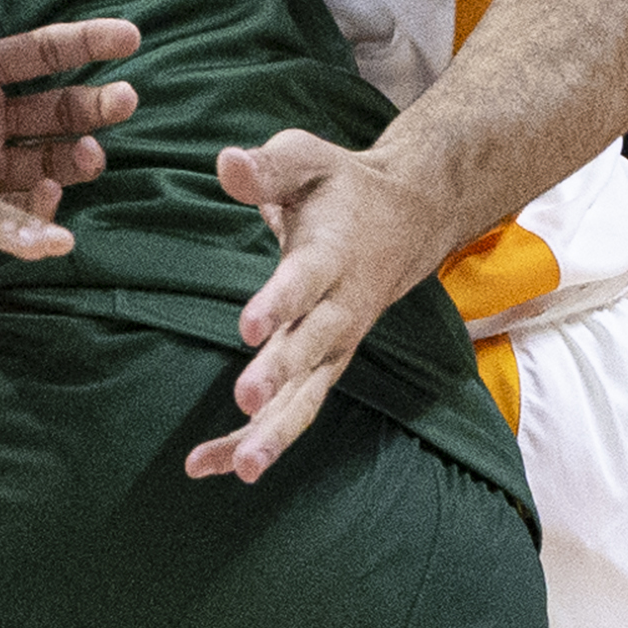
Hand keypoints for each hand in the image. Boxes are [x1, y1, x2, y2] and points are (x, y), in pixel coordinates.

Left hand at [0, 0, 139, 216]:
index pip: (43, 53)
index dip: (86, 42)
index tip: (131, 35)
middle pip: (55, 112)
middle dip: (94, 107)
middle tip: (124, 100)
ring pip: (41, 162)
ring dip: (73, 160)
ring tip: (91, 154)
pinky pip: (2, 207)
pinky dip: (30, 207)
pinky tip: (47, 195)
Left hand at [190, 131, 456, 483]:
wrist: (410, 216)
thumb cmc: (341, 186)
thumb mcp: (306, 158)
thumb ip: (266, 166)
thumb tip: (225, 164)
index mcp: (332, 253)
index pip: (305, 281)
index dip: (279, 303)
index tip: (248, 327)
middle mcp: (339, 307)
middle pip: (313, 349)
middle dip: (280, 375)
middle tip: (244, 402)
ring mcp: (337, 341)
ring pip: (309, 395)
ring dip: (274, 432)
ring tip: (237, 469)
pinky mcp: (328, 363)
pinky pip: (298, 408)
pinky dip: (261, 438)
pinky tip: (218, 467)